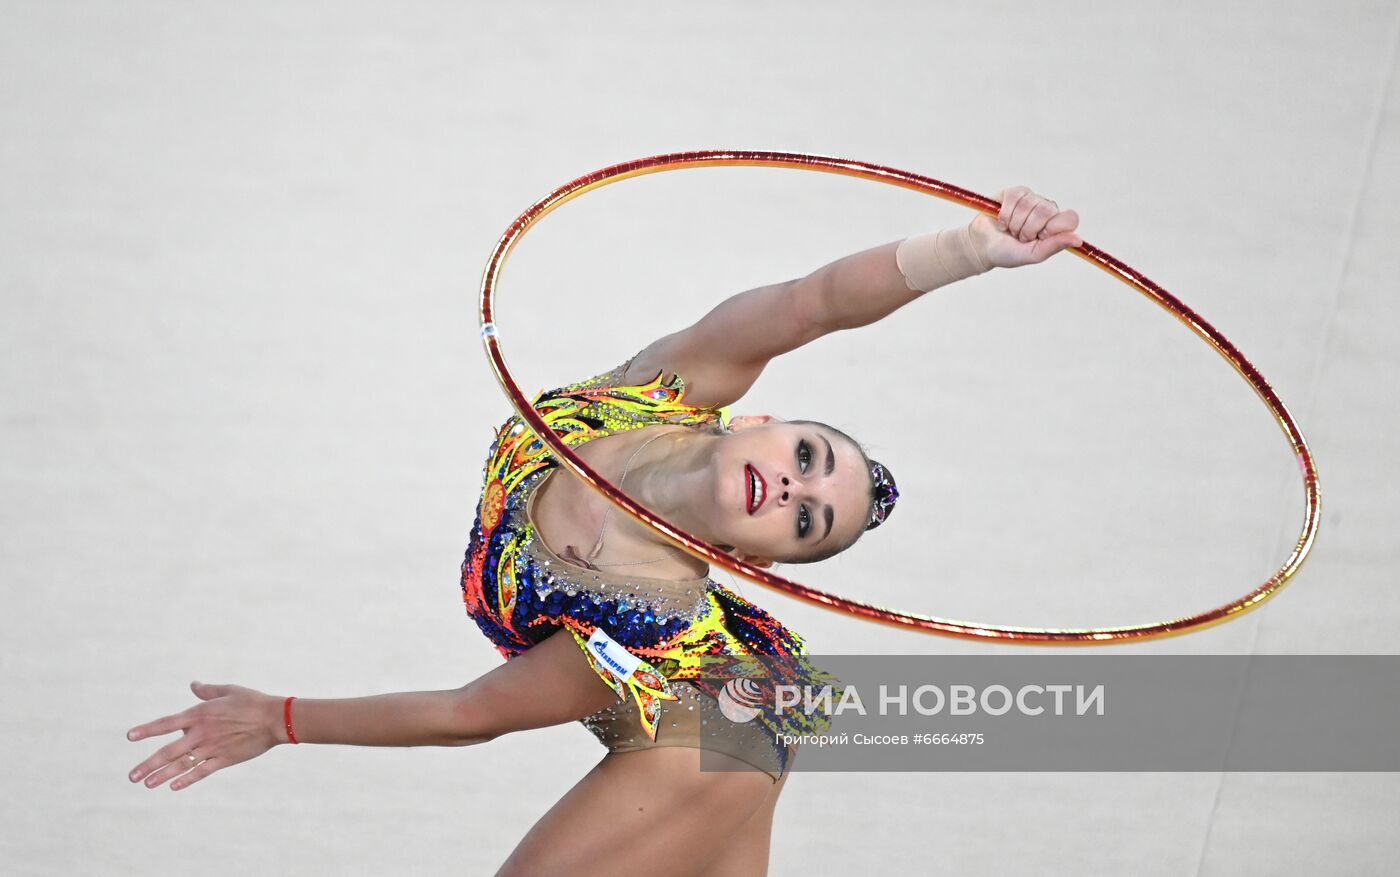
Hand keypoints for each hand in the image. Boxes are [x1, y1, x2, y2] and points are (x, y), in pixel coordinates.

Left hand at [127, 681, 284, 790]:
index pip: (166, 723)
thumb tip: (193, 685)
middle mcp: (201, 733)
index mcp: (199, 714)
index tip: (130, 737)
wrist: (275, 719)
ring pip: (182, 765)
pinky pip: (201, 772)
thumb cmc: (252, 701)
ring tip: (146, 784)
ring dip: (162, 775)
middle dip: (148, 764)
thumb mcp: (228, 691)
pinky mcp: (224, 759)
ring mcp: (212, 748)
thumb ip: (207, 691)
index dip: (147, 730)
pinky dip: (187, 780)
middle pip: (169, 751)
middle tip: (132, 776)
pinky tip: (174, 786)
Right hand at [968, 186, 1081, 268]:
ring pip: (1029, 204)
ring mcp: (1031, 199)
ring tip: (1010, 230)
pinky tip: (1002, 221)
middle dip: (1028, 228)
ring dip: (1014, 222)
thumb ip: (1054, 246)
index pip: (1069, 218)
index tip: (1040, 238)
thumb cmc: (1009, 253)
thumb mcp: (1033, 255)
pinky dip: (1005, 214)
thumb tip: (1078, 240)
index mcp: (1056, 226)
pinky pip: (1015, 197)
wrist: (982, 247)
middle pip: (1046, 211)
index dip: (1053, 228)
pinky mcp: (1014, 192)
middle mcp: (1046, 210)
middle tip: (1020, 236)